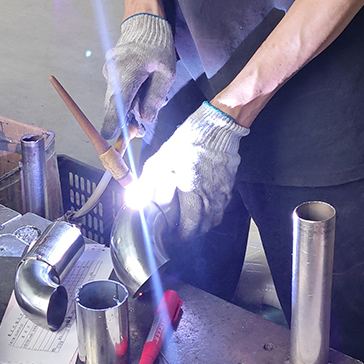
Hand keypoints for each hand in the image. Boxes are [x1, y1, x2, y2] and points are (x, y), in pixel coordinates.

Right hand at [100, 13, 176, 139]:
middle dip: (125, 120)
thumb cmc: (158, 47)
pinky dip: (126, 96)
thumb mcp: (166, 73)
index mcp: (127, 72)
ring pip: (116, 98)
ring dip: (127, 108)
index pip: (116, 104)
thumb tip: (146, 119)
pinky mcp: (109, 70)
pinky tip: (139, 93)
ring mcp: (108, 71)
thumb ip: (155, 98)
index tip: (110, 138)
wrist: (143, 23)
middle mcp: (113, 73)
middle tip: (139, 131)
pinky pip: (116, 89)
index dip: (112, 123)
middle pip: (114, 105)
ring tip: (144, 110)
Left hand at [126, 102, 248, 241]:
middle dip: (190, 233)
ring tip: (192, 221)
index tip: (170, 236)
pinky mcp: (230, 184)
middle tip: (179, 231)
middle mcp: (210, 197)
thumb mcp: (160, 160)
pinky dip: (213, 211)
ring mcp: (223, 192)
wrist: (218, 126)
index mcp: (193, 194)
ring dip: (203, 224)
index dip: (179, 236)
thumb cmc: (189, 141)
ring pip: (215, 218)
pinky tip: (205, 205)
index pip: (188, 228)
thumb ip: (146, 184)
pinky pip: (222, 206)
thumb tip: (133, 202)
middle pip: (203, 227)